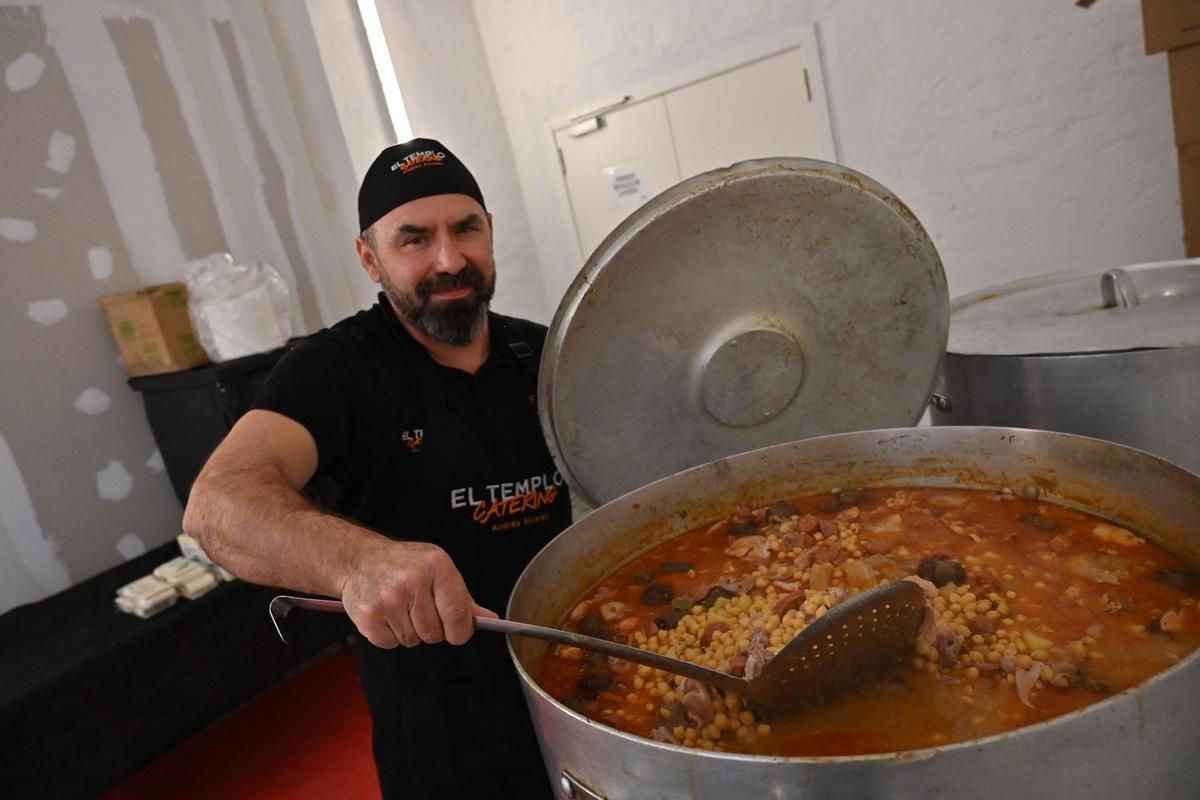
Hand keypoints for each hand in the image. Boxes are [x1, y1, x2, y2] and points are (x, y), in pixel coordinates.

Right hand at [341, 540, 496, 647]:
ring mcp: (388, 599)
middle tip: (418, 609)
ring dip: (409, 631)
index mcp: (437, 566)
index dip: (461, 630)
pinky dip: (390, 635)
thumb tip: (490, 619)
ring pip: (413, 641)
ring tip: (400, 608)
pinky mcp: (369, 616)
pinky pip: (391, 644)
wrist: (360, 559)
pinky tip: (386, 614)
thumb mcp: (438, 570)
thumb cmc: (405, 565)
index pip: (458, 614)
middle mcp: (412, 581)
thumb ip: (463, 598)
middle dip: (431, 628)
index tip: (457, 630)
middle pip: (435, 634)